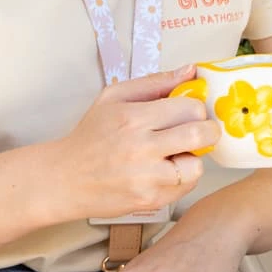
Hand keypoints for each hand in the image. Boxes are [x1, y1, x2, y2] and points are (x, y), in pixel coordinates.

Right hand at [49, 66, 217, 221]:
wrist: (64, 179)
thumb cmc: (91, 135)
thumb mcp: (114, 97)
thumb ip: (155, 82)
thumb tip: (191, 70)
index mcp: (134, 117)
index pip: (190, 107)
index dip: (196, 108)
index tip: (189, 112)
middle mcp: (141, 147)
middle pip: (201, 134)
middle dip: (208, 131)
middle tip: (199, 131)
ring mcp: (146, 177)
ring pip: (197, 165)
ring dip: (193, 158)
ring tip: (176, 154)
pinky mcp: (150, 200)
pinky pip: (186, 187)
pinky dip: (183, 177)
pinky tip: (166, 170)